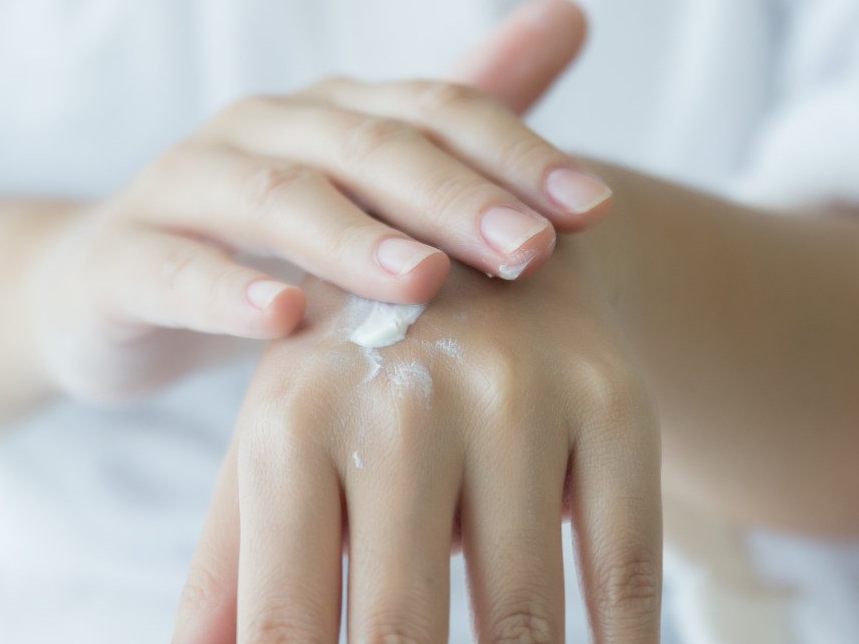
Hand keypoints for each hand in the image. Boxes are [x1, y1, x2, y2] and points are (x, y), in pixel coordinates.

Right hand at [27, 0, 612, 401]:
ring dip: (351, 239)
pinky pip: (173, 270)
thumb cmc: (263, 245)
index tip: (591, 210)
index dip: (516, 154)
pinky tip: (282, 319)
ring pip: (274, 199)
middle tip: (529, 251)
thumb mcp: (365, 188)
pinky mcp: (122, 261)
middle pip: (367, 147)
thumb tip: (571, 14)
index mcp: (330, 113)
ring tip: (422, 280)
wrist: (115, 290)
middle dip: (454, 198)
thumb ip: (459, 118)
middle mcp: (261, 132)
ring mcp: (183, 188)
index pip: (436, 111)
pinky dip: (226, 291)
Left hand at [175, 248, 661, 642]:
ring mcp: (519, 394)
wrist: (480, 252)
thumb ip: (232, 573)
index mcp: (292, 420)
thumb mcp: (277, 450)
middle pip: (397, 632)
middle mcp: (402, 401)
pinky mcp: (615, 400)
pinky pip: (626, 564)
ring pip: (522, 612)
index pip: (280, 626)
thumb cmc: (356, 379)